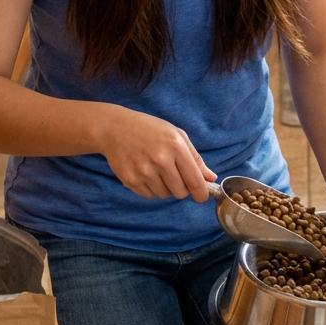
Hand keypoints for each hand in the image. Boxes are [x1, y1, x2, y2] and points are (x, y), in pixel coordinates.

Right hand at [98, 107, 216, 202]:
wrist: (115, 128)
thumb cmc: (149, 129)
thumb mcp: (176, 135)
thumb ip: (195, 157)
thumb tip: (210, 177)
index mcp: (175, 146)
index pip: (195, 180)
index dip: (201, 193)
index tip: (201, 196)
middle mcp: (160, 160)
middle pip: (181, 192)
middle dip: (182, 188)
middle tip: (174, 175)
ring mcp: (144, 171)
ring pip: (165, 195)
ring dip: (165, 187)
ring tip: (157, 170)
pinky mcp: (130, 180)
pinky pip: (149, 196)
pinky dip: (151, 189)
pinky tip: (146, 173)